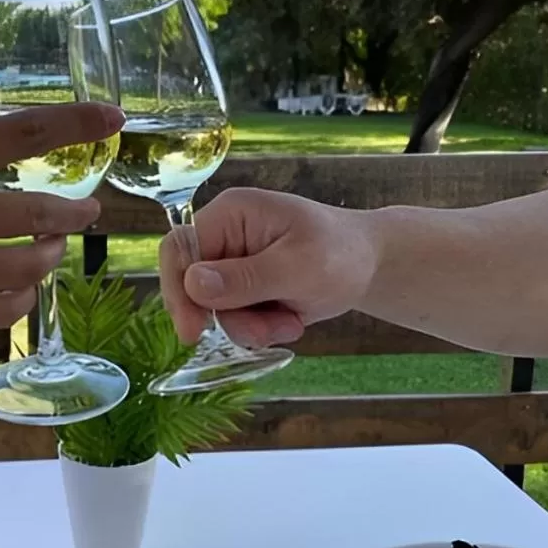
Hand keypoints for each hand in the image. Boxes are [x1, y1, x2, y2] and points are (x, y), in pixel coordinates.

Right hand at [0, 103, 123, 348]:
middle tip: (85, 210)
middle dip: (75, 212)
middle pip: (40, 211)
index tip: (113, 117)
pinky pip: (2, 309)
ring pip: (29, 264)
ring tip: (52, 248)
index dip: (76, 124)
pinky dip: (23, 297)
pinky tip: (22, 287)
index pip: (20, 133)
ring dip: (52, 255)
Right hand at [159, 188, 379, 347]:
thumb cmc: (341, 254)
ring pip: (213, 310)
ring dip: (250, 327)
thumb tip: (193, 284)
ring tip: (290, 322)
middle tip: (266, 333)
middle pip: (193, 287)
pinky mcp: (240, 287)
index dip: (178, 290)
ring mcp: (230, 262)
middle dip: (229, 317)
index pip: (179, 249)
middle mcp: (223, 236)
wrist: (370, 265)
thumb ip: (246, 278)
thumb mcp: (298, 268)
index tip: (194, 332)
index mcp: (230, 214)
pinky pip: (231, 318)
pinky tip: (289, 320)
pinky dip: (259, 328)